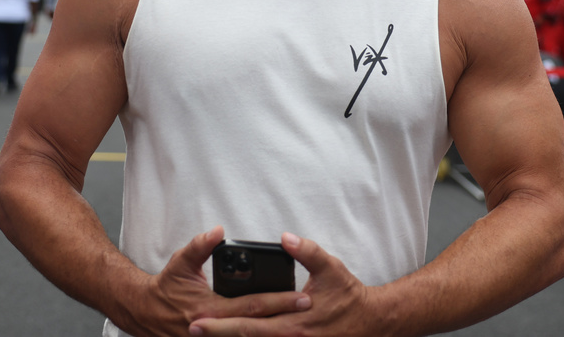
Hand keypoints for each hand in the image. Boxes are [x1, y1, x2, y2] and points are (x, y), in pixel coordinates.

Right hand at [119, 227, 308, 336]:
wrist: (146, 314)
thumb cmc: (165, 287)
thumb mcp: (181, 262)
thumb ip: (200, 246)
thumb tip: (218, 231)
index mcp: (210, 308)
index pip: (252, 305)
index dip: (278, 300)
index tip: (300, 294)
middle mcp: (215, 328)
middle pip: (258, 324)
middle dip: (285, 316)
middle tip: (309, 306)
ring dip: (275, 329)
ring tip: (301, 321)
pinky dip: (257, 335)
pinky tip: (275, 329)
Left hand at [189, 233, 373, 336]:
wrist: (370, 322)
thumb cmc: (349, 295)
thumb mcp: (330, 268)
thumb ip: (307, 251)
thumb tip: (285, 237)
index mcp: (295, 320)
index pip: (251, 322)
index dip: (223, 323)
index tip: (200, 318)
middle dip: (218, 335)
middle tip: (193, 329)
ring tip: (206, 335)